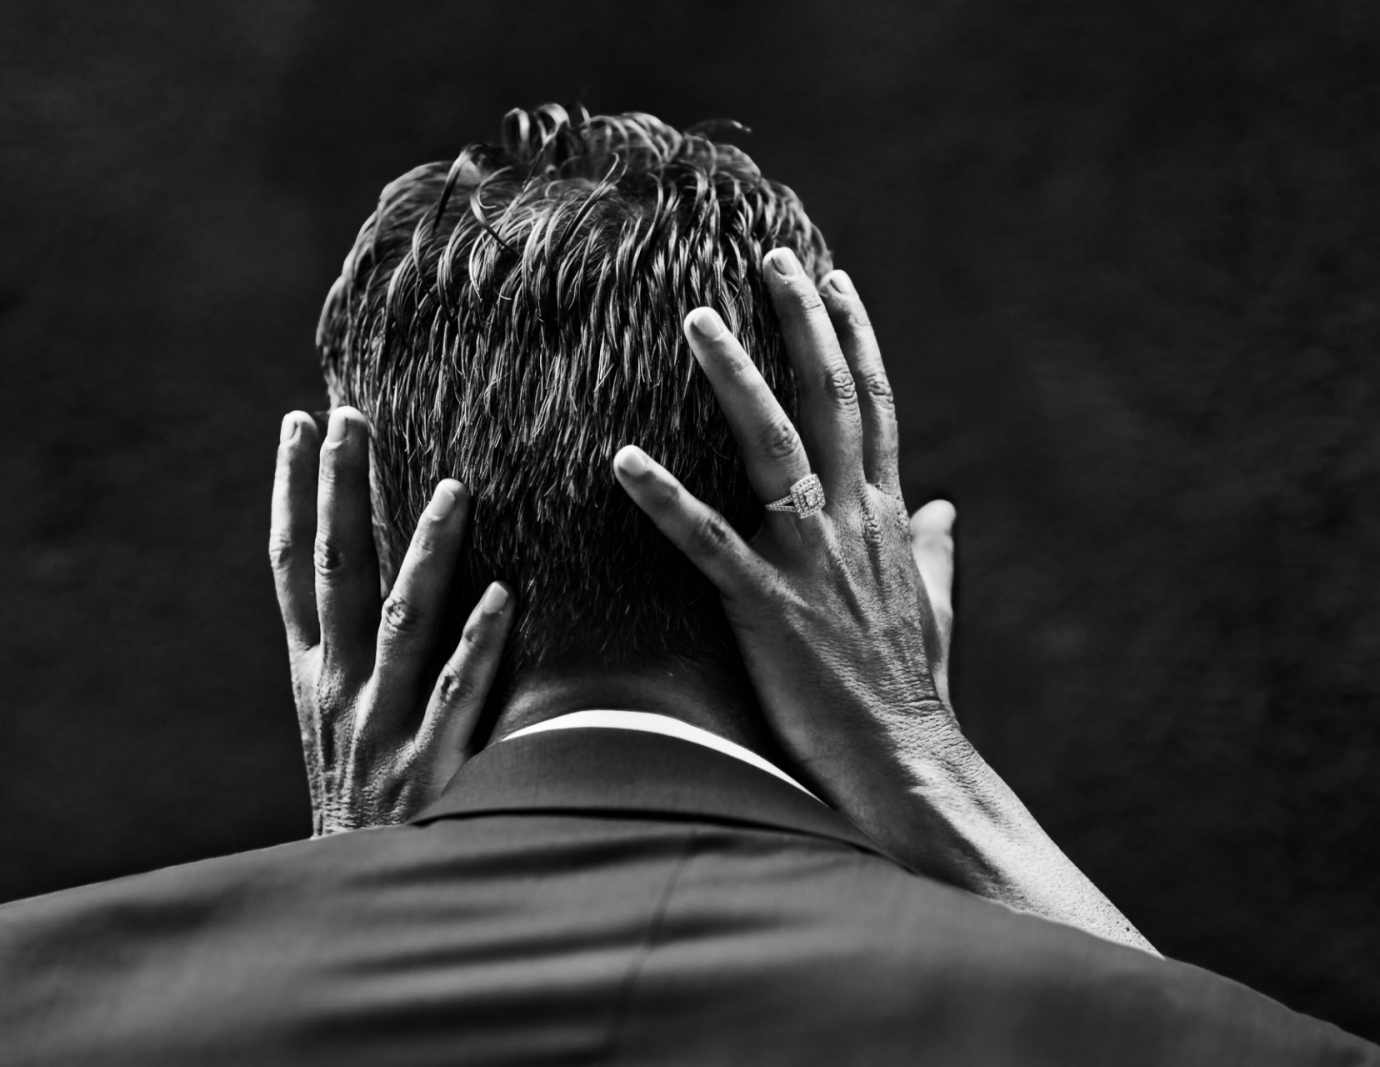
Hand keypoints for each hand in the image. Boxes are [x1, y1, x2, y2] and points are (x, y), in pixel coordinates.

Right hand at [270, 407, 514, 834]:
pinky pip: (458, 694)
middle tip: (351, 417)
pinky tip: (506, 596)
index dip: (292, 492)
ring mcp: (381, 726)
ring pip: (402, 620)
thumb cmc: (360, 803)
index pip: (293, 566)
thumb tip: (381, 569)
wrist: (353, 904)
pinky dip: (479, 644)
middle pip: (336, 572)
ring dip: (425, 552)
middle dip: (340, 491)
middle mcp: (337, 689)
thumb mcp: (334, 726)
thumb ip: (352, 655)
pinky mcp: (430, 767)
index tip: (298, 423)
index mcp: (311, 673)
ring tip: (453, 488)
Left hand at [613, 251, 953, 810]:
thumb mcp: (933, 611)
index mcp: (888, 520)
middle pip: (831, 400)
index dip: (854, 339)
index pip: (874, 407)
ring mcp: (813, 562)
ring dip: (734, 379)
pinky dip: (666, 499)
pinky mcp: (770, 609)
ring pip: (773, 448)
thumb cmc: (914, 694)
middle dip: (801, 323)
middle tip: (769, 256)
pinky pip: (709, 543)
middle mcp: (856, 523)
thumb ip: (936, 554)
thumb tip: (950, 512)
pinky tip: (623, 458)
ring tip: (694, 318)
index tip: (834, 279)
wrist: (911, 767)